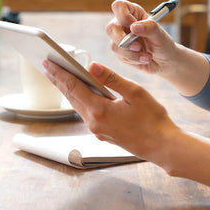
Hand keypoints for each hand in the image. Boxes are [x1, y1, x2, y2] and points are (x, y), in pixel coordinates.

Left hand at [42, 59, 209, 182]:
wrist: (162, 146)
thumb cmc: (154, 119)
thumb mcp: (135, 93)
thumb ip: (111, 78)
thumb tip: (91, 65)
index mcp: (100, 111)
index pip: (74, 87)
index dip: (60, 73)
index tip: (48, 62)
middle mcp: (94, 122)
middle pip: (71, 97)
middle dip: (58, 80)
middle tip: (46, 66)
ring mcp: (97, 130)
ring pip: (77, 106)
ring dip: (67, 90)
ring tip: (58, 77)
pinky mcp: (103, 133)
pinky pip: (86, 113)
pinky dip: (79, 100)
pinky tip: (79, 93)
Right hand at [106, 0, 179, 74]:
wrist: (165, 61)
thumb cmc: (163, 43)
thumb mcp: (160, 35)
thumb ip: (149, 28)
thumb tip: (134, 27)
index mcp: (134, 13)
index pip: (119, 6)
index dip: (123, 16)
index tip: (134, 27)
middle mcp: (124, 24)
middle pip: (111, 28)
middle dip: (123, 39)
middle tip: (138, 47)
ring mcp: (120, 39)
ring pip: (115, 45)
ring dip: (132, 53)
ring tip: (148, 55)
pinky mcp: (120, 52)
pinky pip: (120, 56)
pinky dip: (134, 59)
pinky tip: (144, 59)